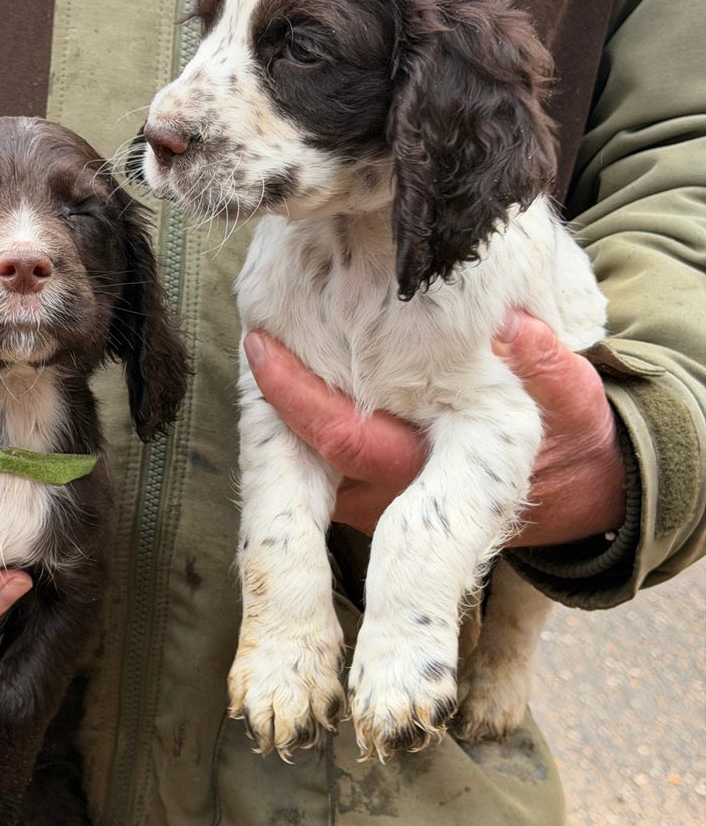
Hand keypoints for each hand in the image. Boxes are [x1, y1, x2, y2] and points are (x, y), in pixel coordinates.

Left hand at [243, 310, 625, 548]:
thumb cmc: (563, 437)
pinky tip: (287, 364)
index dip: (294, 394)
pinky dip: (293, 418)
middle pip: (304, 450)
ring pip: (301, 461)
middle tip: (251, 336)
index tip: (261, 344)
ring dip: (276, 409)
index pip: (342, 437)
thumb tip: (514, 327)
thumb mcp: (574, 400)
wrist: (564, 490)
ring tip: (264, 340)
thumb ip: (548, 368)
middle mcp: (389, 493)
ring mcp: (370, 498)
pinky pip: (312, 458)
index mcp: (431, 471)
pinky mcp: (363, 490)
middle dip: (270, 396)